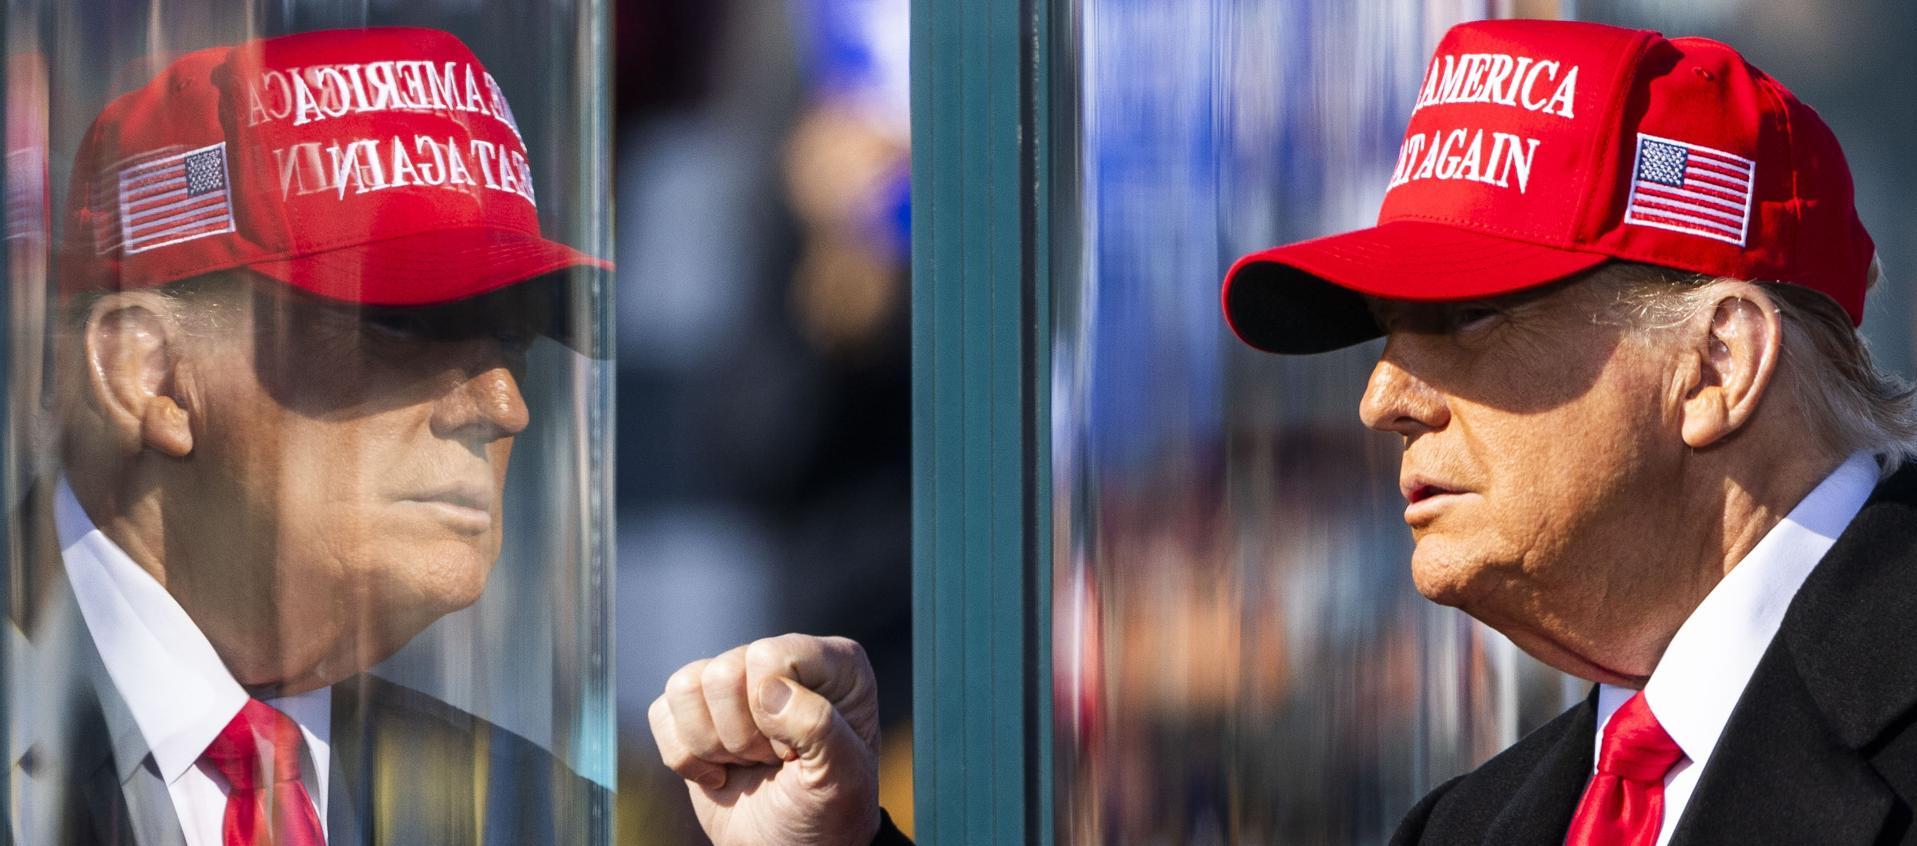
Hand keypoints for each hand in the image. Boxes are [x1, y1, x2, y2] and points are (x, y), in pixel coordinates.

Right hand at [650, 634, 882, 845]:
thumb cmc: (828, 813)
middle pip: (722, 673)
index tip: (795, 752)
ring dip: (712, 745)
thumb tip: (767, 689)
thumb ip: (818, 726)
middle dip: (741, 736)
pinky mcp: (696, 710)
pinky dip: (685, 757)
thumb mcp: (842, 778)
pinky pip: (660, 713)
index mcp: (833, 665)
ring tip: (748, 763)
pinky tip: (721, 771)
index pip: (770, 656)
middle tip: (771, 761)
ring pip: (685, 687)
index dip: (772, 712)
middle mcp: (781, 662)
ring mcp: (737, 682)